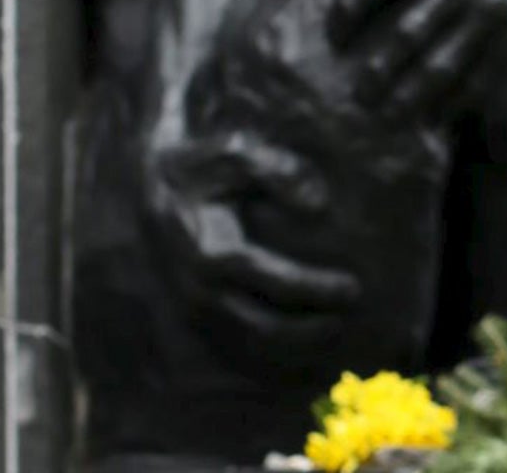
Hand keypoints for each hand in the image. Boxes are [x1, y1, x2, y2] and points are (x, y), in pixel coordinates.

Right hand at [140, 122, 357, 343]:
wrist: (153, 185)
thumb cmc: (204, 165)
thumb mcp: (236, 153)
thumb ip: (280, 171)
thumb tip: (319, 205)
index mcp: (212, 252)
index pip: (274, 282)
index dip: (315, 289)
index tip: (353, 287)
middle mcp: (200, 289)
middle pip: (264, 326)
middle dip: (312, 328)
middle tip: (352, 314)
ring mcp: (195, 308)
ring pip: (250, 345)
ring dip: (296, 345)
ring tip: (339, 332)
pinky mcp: (196, 315)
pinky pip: (237, 346)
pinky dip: (273, 353)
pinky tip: (309, 346)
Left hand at [329, 0, 506, 123]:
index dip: (352, 9)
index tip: (335, 41)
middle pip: (413, 26)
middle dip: (380, 67)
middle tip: (359, 96)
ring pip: (446, 60)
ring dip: (412, 94)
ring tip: (388, 117)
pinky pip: (482, 76)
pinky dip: (454, 102)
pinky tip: (433, 118)